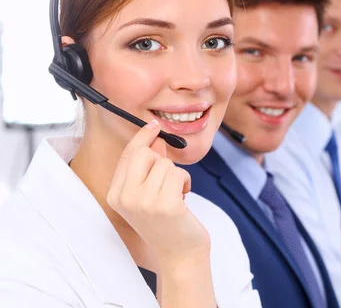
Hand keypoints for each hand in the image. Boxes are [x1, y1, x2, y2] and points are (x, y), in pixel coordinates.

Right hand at [107, 120, 210, 265]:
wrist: (179, 255)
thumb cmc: (167, 223)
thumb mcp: (149, 193)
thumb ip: (148, 167)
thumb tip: (155, 140)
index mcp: (115, 194)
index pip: (128, 155)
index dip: (142, 136)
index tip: (153, 124)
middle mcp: (125, 198)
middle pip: (145, 154)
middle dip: (162, 161)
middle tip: (168, 180)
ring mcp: (144, 202)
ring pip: (165, 164)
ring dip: (176, 176)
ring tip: (175, 196)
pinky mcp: (165, 205)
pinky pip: (178, 174)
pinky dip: (185, 182)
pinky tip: (183, 199)